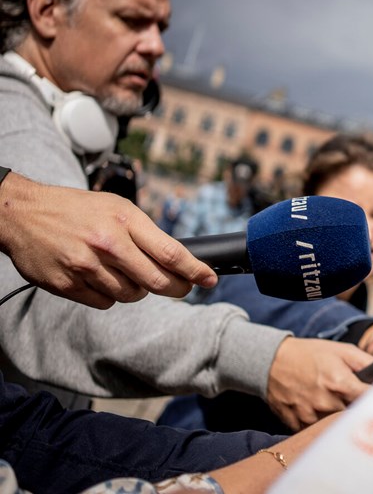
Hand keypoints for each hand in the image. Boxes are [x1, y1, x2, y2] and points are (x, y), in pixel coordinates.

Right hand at [0, 172, 216, 308]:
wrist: (22, 213)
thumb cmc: (77, 209)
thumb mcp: (117, 208)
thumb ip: (145, 233)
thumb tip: (177, 260)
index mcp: (124, 220)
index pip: (170, 252)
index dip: (195, 271)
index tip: (210, 279)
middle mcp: (107, 243)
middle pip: (157, 281)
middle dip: (177, 288)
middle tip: (183, 288)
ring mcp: (85, 266)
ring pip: (131, 295)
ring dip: (138, 290)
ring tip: (127, 273)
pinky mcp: (66, 284)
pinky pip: (104, 303)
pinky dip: (110, 296)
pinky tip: (102, 279)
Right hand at [266, 337, 372, 430]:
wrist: (272, 362)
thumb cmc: (311, 354)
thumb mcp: (343, 351)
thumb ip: (366, 362)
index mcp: (340, 383)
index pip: (369, 400)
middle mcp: (326, 402)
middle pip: (354, 415)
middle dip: (359, 410)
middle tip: (358, 403)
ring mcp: (310, 416)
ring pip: (336, 426)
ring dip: (340, 419)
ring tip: (336, 406)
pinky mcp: (297, 424)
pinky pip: (317, 432)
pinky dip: (322, 426)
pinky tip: (321, 412)